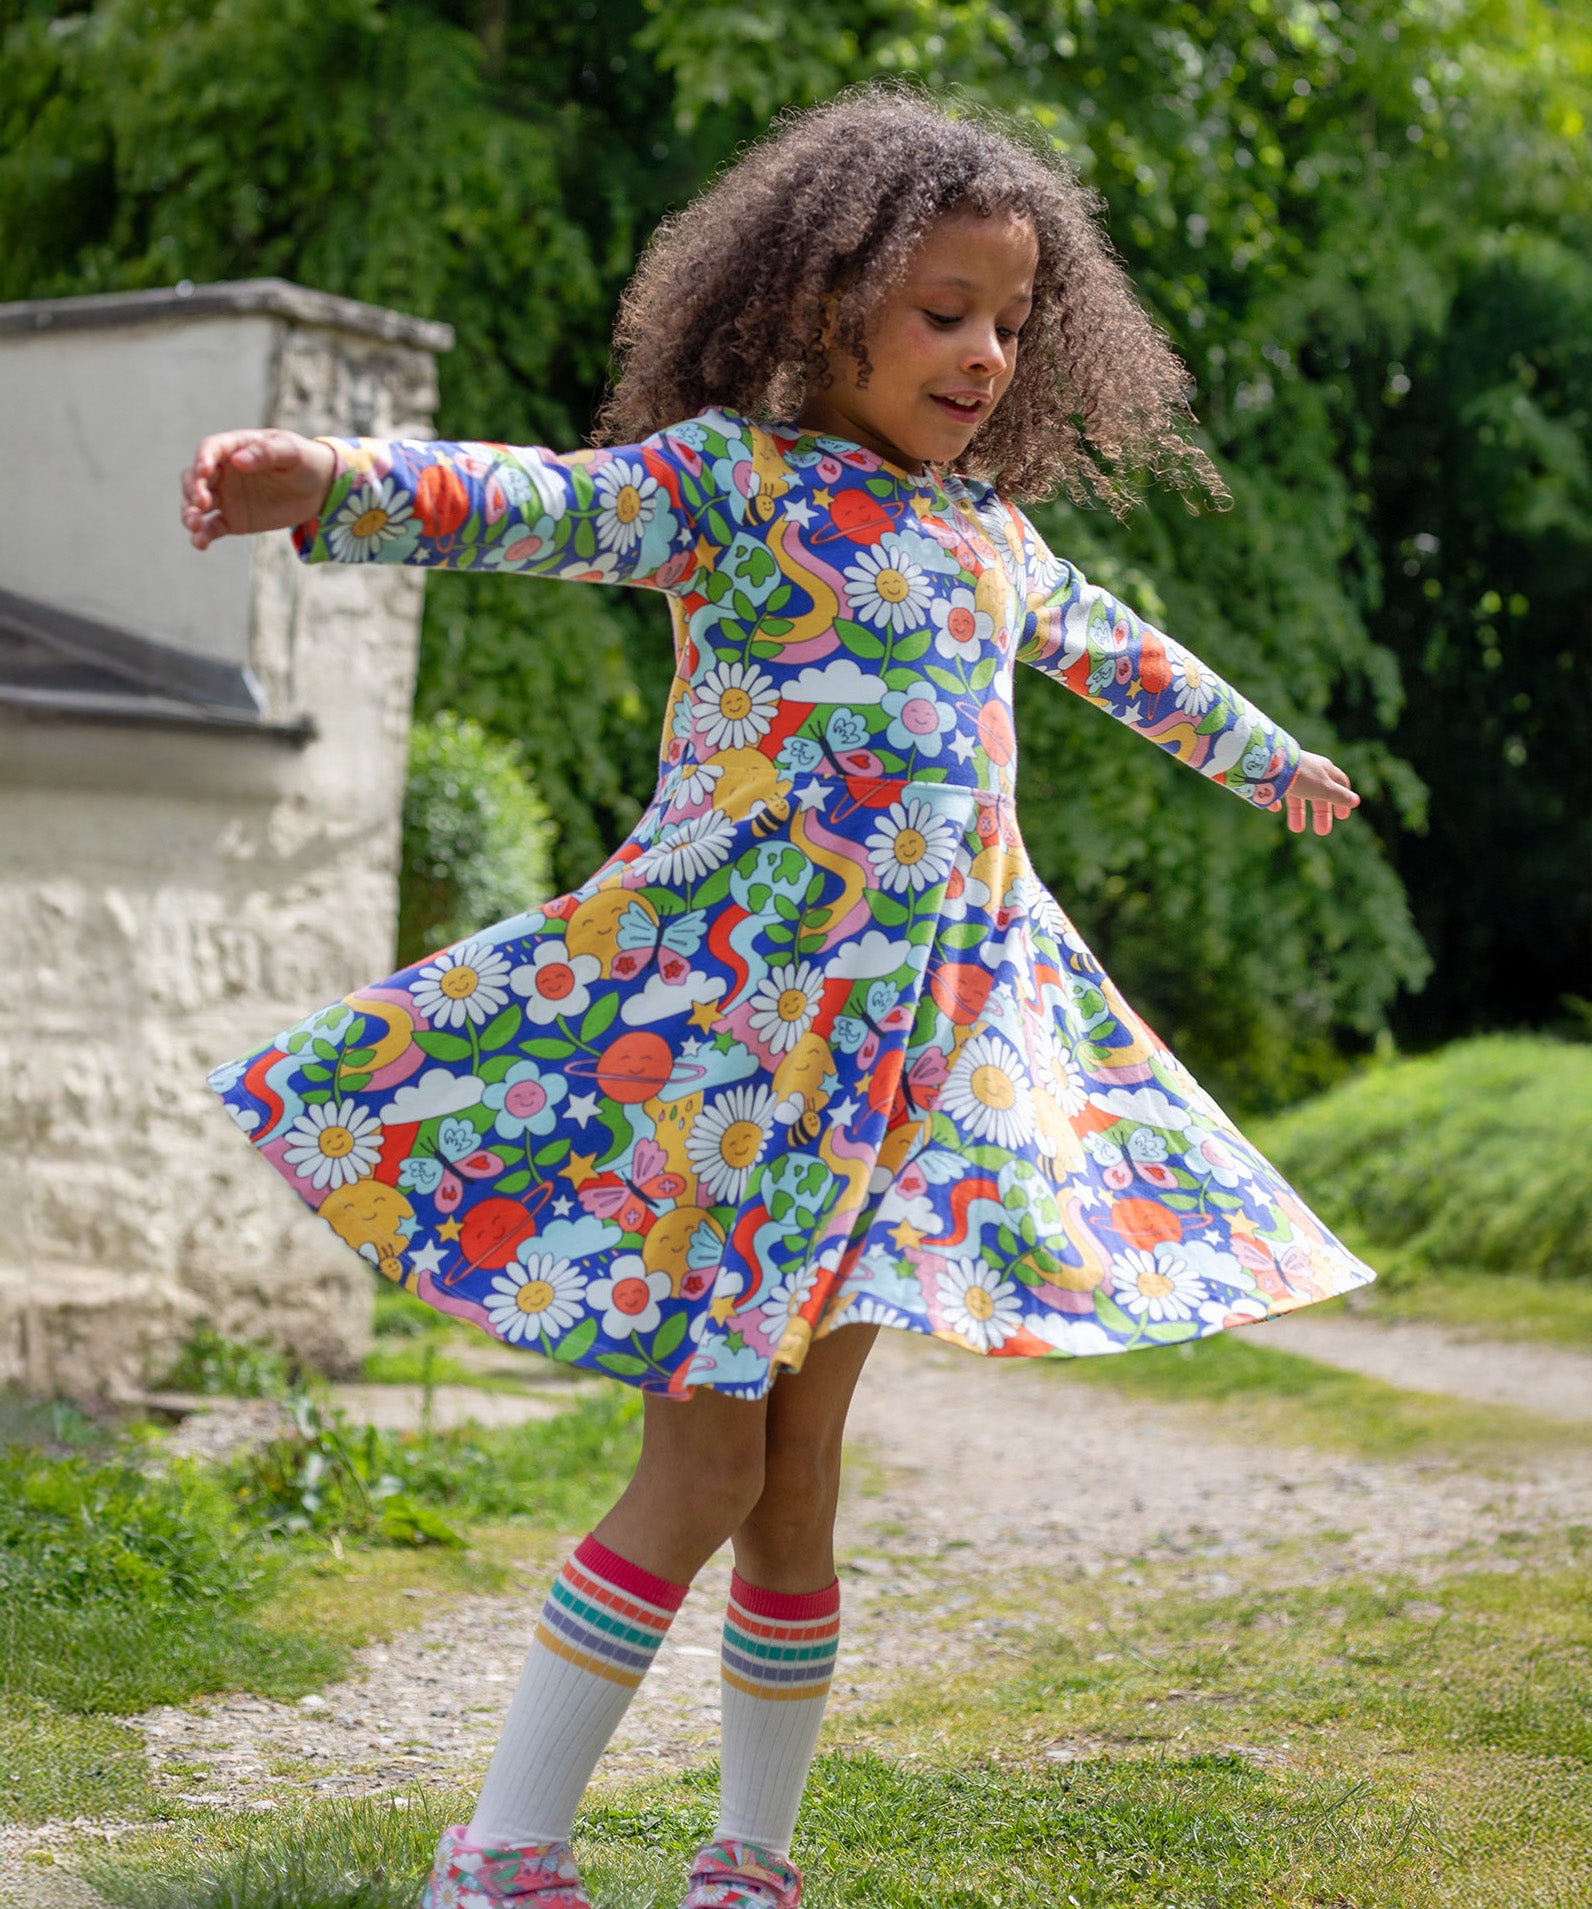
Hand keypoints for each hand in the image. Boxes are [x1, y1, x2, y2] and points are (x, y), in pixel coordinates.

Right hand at [179, 429, 336, 549]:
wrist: (317, 489)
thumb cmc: (303, 460)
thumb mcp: (291, 451)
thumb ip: (266, 453)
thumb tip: (238, 461)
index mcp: (234, 447)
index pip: (210, 449)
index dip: (203, 459)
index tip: (204, 471)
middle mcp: (223, 471)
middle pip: (194, 478)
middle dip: (192, 489)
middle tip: (202, 502)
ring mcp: (225, 497)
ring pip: (196, 504)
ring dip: (189, 513)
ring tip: (194, 524)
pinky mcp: (231, 520)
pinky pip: (211, 528)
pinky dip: (202, 535)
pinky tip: (200, 544)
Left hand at [1273, 751, 1359, 834]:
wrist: (1270, 763)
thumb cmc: (1302, 776)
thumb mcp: (1324, 789)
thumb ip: (1338, 796)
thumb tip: (1355, 801)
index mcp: (1324, 769)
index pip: (1340, 783)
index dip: (1343, 799)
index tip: (1342, 816)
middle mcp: (1308, 770)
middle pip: (1318, 793)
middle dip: (1321, 813)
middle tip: (1322, 832)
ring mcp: (1290, 773)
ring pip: (1297, 795)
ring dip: (1298, 813)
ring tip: (1296, 829)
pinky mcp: (1272, 777)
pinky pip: (1276, 790)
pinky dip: (1277, 800)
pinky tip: (1275, 809)